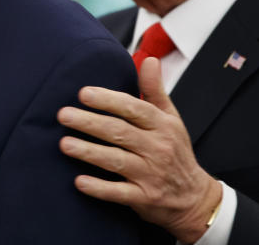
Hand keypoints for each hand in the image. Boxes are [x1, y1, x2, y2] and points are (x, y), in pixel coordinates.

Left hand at [57, 57, 221, 242]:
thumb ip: (155, 90)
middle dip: (90, 123)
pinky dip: (99, 188)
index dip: (108, 101)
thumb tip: (149, 59)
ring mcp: (150, 175)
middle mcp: (157, 149)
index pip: (134, 109)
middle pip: (120, 133)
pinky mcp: (144, 198)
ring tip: (64, 144)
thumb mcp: (171, 118)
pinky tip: (79, 181)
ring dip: (89, 152)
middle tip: (63, 115)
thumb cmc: (175, 150)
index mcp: (162, 126)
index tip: (83, 93)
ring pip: (116, 161)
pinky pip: (119, 192)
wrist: (194, 197)